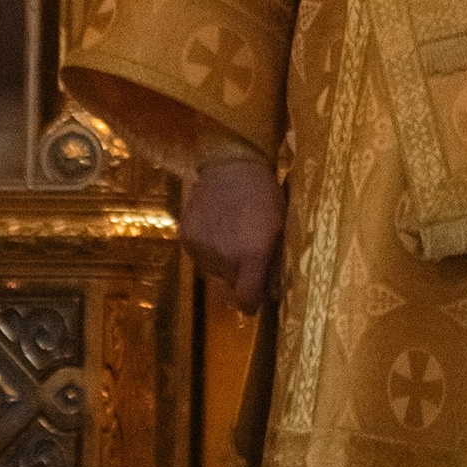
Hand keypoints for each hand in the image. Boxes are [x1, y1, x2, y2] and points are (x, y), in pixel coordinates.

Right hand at [181, 152, 285, 310]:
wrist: (230, 164)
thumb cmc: (264, 194)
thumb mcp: (280, 227)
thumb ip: (276, 264)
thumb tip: (272, 295)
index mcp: (251, 256)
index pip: (245, 301)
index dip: (251, 302)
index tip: (254, 297)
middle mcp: (224, 258)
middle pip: (229, 287)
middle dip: (238, 277)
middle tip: (246, 253)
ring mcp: (201, 248)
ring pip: (213, 272)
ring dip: (222, 262)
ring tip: (230, 235)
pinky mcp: (186, 238)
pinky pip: (198, 256)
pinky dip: (207, 249)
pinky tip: (216, 228)